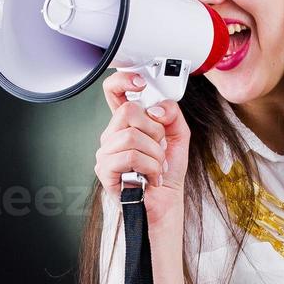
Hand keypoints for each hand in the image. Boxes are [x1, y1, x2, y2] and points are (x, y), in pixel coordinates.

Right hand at [95, 70, 190, 229]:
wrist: (166, 203)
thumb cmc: (167, 172)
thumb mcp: (178, 136)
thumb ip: (172, 114)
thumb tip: (157, 108)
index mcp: (127, 123)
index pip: (114, 92)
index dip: (123, 81)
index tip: (140, 83)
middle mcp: (113, 135)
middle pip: (128, 111)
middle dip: (154, 131)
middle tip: (159, 147)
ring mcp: (106, 152)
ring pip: (132, 136)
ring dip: (155, 154)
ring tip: (157, 166)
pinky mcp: (105, 170)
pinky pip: (130, 156)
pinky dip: (149, 167)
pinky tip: (151, 176)